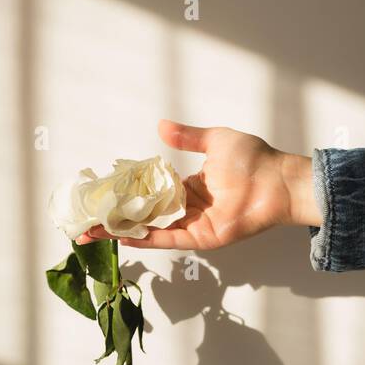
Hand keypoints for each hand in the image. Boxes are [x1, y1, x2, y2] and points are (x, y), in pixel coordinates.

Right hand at [76, 120, 317, 250]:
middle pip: (143, 216)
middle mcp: (188, 208)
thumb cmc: (254, 160)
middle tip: (85, 220)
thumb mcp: (214, 140)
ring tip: (92, 232)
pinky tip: (122, 237)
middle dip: (114, 219)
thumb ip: (187, 137)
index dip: (126, 195)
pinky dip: (146, 240)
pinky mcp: (202, 237)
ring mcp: (193, 225)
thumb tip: (161, 125)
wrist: (278, 181)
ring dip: (121, 232)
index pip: (150, 193)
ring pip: (150, 231)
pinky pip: (168, 239)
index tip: (102, 194)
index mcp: (189, 187)